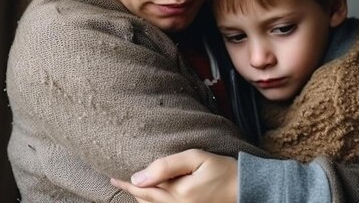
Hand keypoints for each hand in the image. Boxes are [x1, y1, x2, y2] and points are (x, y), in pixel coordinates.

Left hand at [111, 149, 236, 202]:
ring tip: (132, 187)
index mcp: (176, 194)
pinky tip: (152, 197)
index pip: (143, 189)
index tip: (112, 176)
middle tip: (118, 180)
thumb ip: (166, 165)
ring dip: (141, 198)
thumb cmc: (224, 170)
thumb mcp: (196, 158)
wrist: (246, 189)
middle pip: (145, 200)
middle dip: (132, 190)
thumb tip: (139, 176)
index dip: (126, 183)